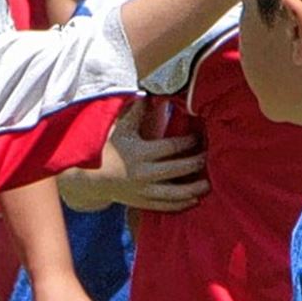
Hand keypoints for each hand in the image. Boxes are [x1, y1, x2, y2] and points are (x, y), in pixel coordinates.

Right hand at [59, 99, 207, 213]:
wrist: (93, 180)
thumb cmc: (110, 150)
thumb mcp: (121, 129)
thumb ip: (136, 112)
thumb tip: (150, 94)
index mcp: (140, 152)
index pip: (171, 147)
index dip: (188, 142)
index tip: (198, 138)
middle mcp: (143, 173)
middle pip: (178, 169)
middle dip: (196, 163)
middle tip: (208, 158)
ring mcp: (144, 191)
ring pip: (175, 193)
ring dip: (194, 189)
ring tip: (208, 184)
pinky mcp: (143, 203)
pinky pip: (166, 206)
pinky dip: (181, 204)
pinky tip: (194, 200)